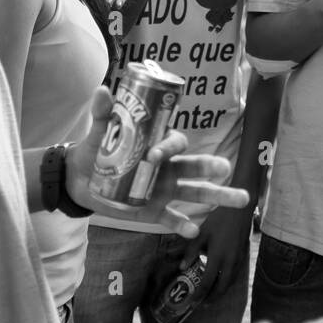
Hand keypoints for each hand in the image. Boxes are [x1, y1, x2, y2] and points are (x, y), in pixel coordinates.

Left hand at [65, 87, 250, 236]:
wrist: (80, 180)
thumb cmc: (96, 150)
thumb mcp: (99, 132)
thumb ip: (103, 113)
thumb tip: (103, 90)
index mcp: (159, 145)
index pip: (174, 143)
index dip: (168, 148)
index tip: (153, 156)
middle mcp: (168, 167)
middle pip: (196, 166)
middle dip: (211, 168)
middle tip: (225, 169)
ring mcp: (164, 190)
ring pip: (196, 193)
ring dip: (217, 196)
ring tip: (242, 200)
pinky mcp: (154, 211)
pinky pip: (172, 218)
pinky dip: (182, 225)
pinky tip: (193, 231)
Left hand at [179, 204, 252, 302]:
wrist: (240, 209)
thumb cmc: (218, 219)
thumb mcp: (201, 233)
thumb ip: (191, 251)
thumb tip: (181, 268)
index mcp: (218, 257)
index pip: (208, 283)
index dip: (200, 295)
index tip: (193, 302)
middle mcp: (230, 262)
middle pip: (222, 288)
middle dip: (212, 299)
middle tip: (203, 304)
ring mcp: (238, 259)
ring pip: (230, 282)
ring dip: (221, 291)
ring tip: (211, 295)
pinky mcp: (243, 255)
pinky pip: (235, 274)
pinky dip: (228, 281)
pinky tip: (222, 279)